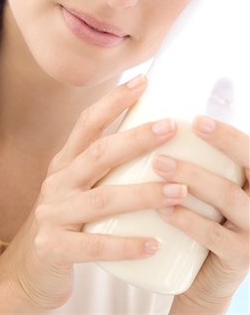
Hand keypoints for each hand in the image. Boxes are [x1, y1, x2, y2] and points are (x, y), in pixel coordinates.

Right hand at [4, 76, 180, 309]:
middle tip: (170, 127)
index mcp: (65, 164)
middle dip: (136, 138)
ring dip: (144, 194)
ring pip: (102, 200)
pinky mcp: (54, 248)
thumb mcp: (79, 188)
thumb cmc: (68, 222)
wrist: (30, 268)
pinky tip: (155, 243)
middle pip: (98, 154)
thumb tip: (156, 149)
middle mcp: (57, 183)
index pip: (87, 124)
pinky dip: (126, 245)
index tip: (143, 82)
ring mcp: (53, 215)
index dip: (113, 101)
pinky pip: (94, 246)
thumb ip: (105, 170)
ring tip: (179, 190)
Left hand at [153, 115, 248, 308]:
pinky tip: (164, 209)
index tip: (197, 120)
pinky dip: (188, 219)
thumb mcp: (211, 192)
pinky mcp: (240, 257)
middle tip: (187, 129)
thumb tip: (162, 127)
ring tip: (159, 164)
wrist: (206, 279)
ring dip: (192, 176)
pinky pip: (214, 235)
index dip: (228, 134)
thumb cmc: (205, 222)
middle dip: (221, 142)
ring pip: (227, 196)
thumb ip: (203, 166)